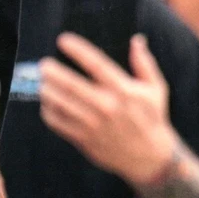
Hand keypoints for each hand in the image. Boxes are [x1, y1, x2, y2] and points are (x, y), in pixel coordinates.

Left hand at [39, 33, 178, 185]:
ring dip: (48, 91)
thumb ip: (144, 63)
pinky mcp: (85, 139)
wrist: (149, 157)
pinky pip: (59, 124)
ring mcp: (94, 125)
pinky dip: (48, 112)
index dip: (77, 50)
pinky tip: (47, 104)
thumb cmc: (152, 118)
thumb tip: (137, 39)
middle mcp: (107, 106)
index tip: (63, 40)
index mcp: (123, 90)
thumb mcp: (156, 89)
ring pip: (61, 104)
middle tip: (44, 64)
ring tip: (43, 83)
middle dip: (54, 72)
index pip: (96, 65)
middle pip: (72, 85)